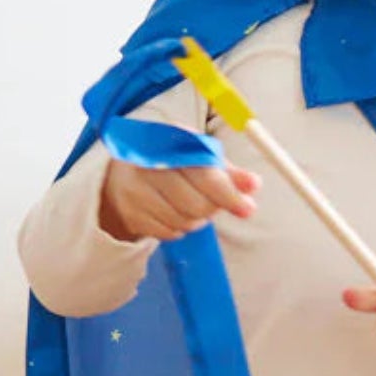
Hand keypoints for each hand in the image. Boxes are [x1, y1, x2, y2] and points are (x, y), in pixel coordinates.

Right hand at [99, 157, 258, 241]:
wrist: (121, 172)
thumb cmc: (169, 162)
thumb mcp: (197, 156)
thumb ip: (226, 171)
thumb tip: (254, 185)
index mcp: (168, 143)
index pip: (204, 175)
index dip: (229, 194)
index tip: (248, 207)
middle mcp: (147, 166)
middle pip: (195, 204)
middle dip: (212, 208)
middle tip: (215, 203)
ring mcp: (136, 193)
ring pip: (183, 221)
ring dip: (197, 218)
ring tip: (191, 203)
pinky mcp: (131, 215)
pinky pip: (169, 233)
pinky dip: (179, 227)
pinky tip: (174, 212)